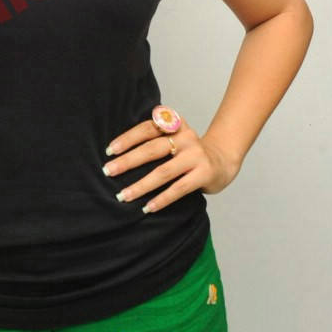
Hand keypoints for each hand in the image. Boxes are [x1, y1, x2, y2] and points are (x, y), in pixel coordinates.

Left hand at [103, 117, 240, 213]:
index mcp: (176, 124)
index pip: (148, 128)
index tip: (110, 150)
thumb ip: (155, 139)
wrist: (223, 161)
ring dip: (141, 185)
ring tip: (124, 196)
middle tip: (108, 171)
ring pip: (163, 171)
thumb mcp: (175, 137)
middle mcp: (186, 137)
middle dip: (127, 161)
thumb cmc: (189, 152)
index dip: (128, 138)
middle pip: (152, 149)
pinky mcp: (204, 173)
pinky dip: (162, 199)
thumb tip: (119, 155)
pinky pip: (179, 188)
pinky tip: (148, 207)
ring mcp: (196, 155)